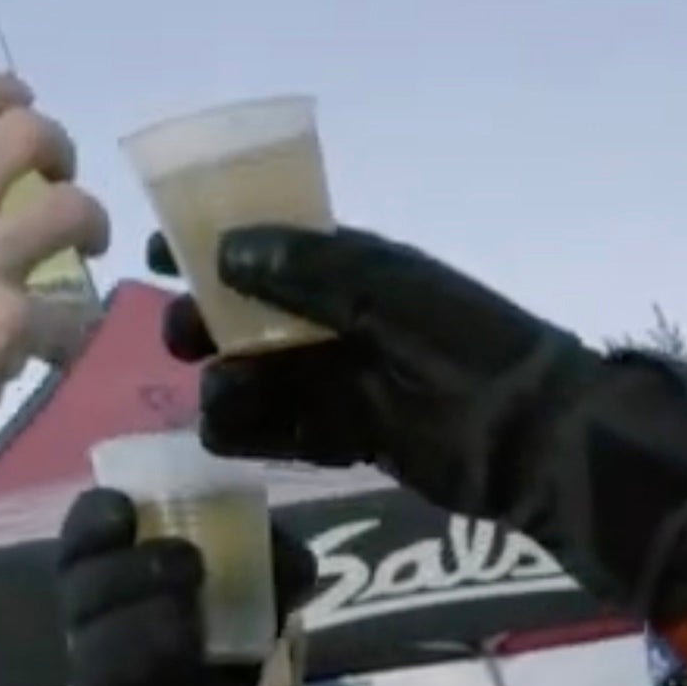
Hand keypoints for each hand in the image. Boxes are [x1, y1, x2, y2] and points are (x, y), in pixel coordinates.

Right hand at [0, 72, 107, 500]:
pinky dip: (71, 331)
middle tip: (60, 183)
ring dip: (92, 226)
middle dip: (61, 150)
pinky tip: (49, 349)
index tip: (22, 100)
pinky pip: (74, 312)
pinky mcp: (8, 321)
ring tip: (84, 252)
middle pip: (27, 133)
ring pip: (74, 208)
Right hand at [148, 225, 590, 504]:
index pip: (265, 247)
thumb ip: (303, 268)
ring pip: (254, 378)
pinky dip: (252, 433)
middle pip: (246, 317)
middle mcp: (337, 322)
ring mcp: (340, 382)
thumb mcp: (384, 290)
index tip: (155, 256)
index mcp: (351, 272)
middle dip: (206, 323)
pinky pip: (280, 431)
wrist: (531, 435)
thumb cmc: (462, 346)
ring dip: (227, 385)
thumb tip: (222, 249)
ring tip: (228, 401)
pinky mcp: (346, 438)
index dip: (209, 248)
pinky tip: (234, 437)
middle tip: (185, 341)